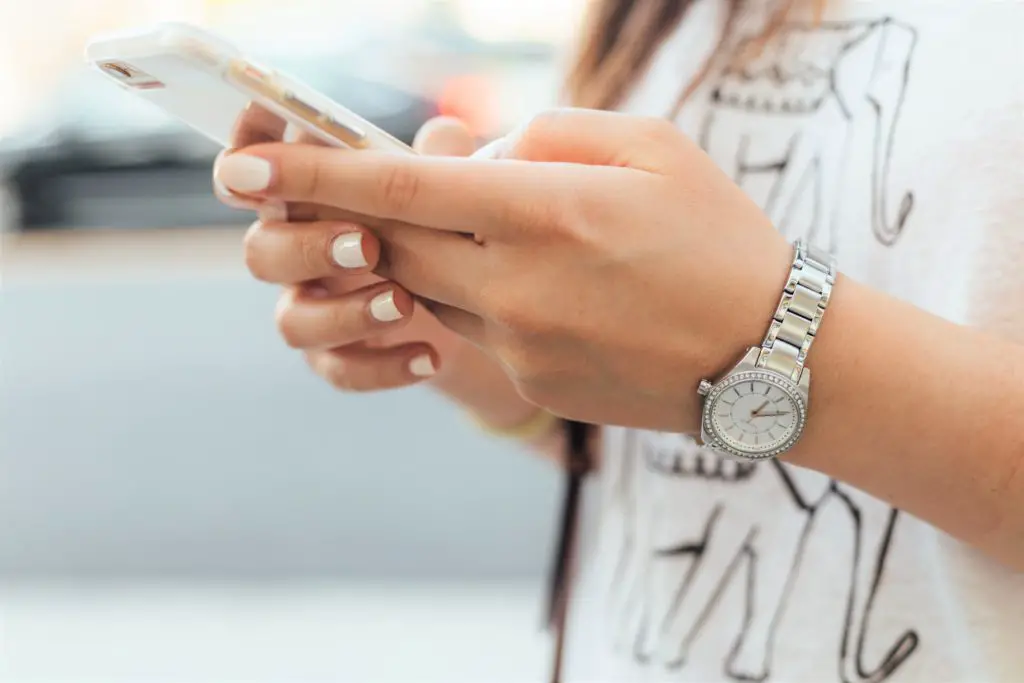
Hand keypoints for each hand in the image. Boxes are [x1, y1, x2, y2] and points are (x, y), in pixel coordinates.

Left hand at [214, 109, 792, 432]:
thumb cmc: (720, 236)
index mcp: (546, 211)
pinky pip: (476, 329)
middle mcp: (517, 284)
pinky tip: (555, 289)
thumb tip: (467, 152)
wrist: (772, 357)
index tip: (242, 168)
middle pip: (393, 243)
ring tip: (512, 234)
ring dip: (437, 253)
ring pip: (430, 288)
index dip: (313, 174)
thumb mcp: (650, 147)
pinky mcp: (530, 382)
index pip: (399, 188)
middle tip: (361, 190)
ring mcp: (520, 345)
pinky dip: (486, 295)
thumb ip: (545, 134)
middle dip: (365, 213)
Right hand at [218, 115, 479, 390]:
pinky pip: (338, 370)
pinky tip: (430, 355)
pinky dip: (383, 366)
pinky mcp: (338, 356)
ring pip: (292, 321)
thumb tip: (446, 134)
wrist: (475, 306)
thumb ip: (440, 160)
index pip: (254, 169)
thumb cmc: (444, 223)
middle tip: (367, 244)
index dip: (246, 153)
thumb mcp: (448, 188)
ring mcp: (312, 307)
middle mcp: (296, 250)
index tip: (260, 149)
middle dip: (308, 247)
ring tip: (405, 303)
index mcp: (308, 195)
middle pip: (261, 251)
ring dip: (344, 313)